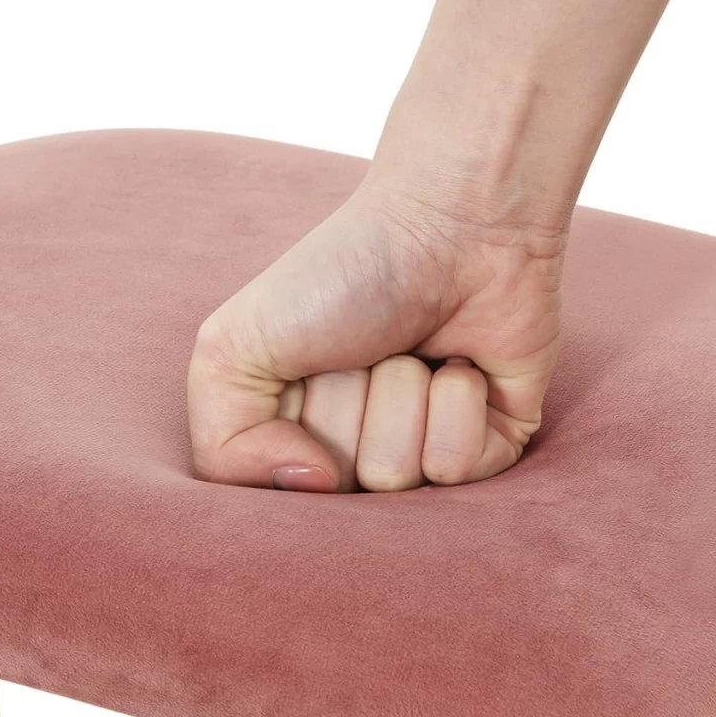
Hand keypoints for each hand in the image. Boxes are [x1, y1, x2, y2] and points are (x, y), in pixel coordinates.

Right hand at [187, 179, 564, 491]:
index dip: (285, 436)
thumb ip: (222, 445)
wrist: (448, 222)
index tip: (302, 373)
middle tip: (360, 349)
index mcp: (296, 440)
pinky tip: (460, 362)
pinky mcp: (493, 447)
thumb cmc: (339, 275)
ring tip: (411, 348)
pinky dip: (455, 403)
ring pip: (399, 479)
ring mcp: (426, 455)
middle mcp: (360, 457)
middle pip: (340, 487)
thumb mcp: (232, 349)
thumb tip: (308, 486)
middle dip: (346, 404)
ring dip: (400, 395)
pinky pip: (459, 469)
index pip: (277, 495)